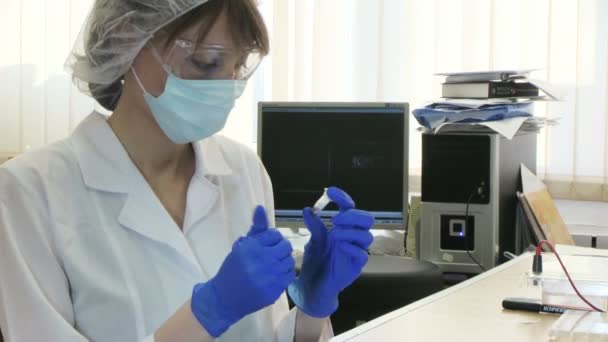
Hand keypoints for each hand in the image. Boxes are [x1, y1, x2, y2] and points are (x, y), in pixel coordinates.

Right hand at [191, 206, 295, 336]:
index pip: (274, 234)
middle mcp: (262, 261)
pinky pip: (289, 276)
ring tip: (272, 264)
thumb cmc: (233, 269)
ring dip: (283, 261)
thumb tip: (260, 207)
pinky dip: (284, 274)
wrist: (225, 298)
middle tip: (271, 253)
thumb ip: (256, 228)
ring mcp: (270, 278)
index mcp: (251, 248)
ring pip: (290, 261)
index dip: (272, 238)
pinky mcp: (275, 291)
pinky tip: (274, 275)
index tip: (265, 244)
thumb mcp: (241, 246)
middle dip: (280, 248)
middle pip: (286, 246)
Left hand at [288, 187, 373, 317]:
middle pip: (366, 219)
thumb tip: (308, 209)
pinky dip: (352, 248)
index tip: (330, 192)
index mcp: (343, 228)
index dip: (343, 198)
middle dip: (353, 215)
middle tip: (335, 219)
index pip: (350, 208)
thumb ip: (314, 226)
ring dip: (350, 232)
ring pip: (366, 236)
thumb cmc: (315, 263)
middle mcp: (351, 238)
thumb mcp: (313, 241)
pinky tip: (340, 247)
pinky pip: (362, 255)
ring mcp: (355, 252)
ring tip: (334, 234)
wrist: (311, 287)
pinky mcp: (355, 267)